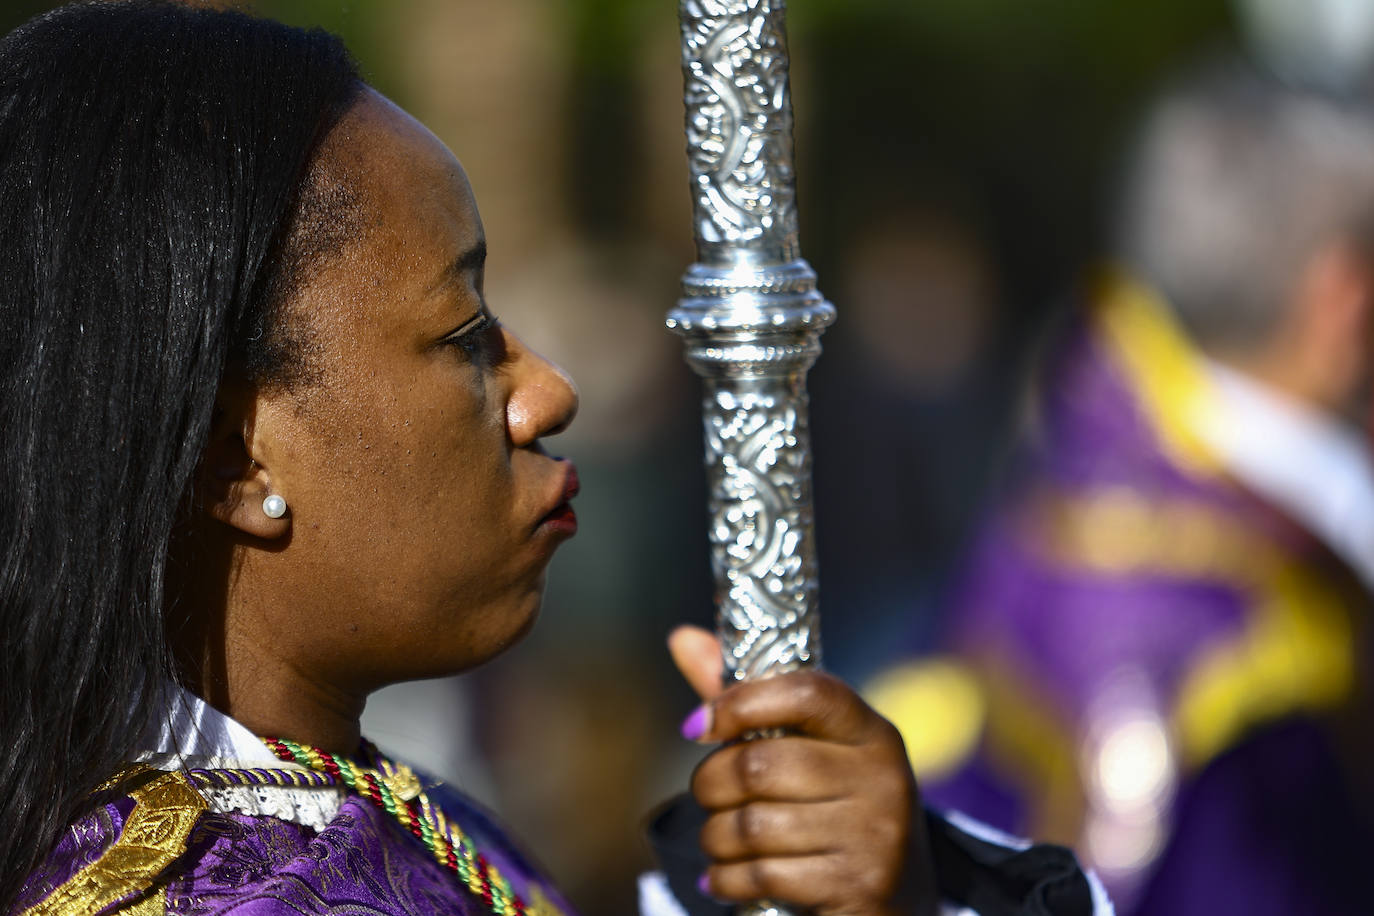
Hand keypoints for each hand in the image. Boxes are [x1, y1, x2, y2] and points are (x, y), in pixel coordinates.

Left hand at [669, 626, 937, 915]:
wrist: (895, 890)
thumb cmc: (832, 802)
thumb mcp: (805, 746)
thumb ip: (746, 697)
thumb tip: (683, 638)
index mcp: (869, 730)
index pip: (806, 693)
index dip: (740, 702)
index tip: (697, 724)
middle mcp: (881, 778)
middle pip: (761, 766)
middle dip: (711, 784)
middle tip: (708, 795)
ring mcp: (874, 835)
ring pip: (754, 826)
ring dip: (716, 837)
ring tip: (719, 839)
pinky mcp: (857, 887)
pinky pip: (763, 875)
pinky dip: (728, 878)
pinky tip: (726, 876)